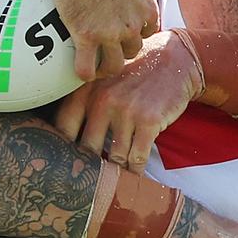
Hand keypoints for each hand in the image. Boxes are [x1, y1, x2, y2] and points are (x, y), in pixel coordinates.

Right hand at [50, 0, 171, 80]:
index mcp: (146, 8)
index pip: (148, 33)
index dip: (135, 33)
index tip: (122, 31)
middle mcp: (132, 25)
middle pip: (132, 51)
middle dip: (121, 51)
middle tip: (105, 48)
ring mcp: (109, 33)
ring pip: (113, 66)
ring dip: (104, 68)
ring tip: (94, 64)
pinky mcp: (86, 36)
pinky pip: (87, 68)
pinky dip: (83, 73)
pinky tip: (78, 69)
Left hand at [55, 31, 202, 171]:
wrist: (174, 59)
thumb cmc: (135, 74)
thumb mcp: (103, 79)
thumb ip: (84, 101)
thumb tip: (62, 137)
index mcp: (86, 90)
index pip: (63, 128)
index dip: (63, 149)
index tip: (67, 162)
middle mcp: (102, 100)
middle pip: (87, 149)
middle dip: (90, 166)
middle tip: (91, 179)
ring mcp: (126, 111)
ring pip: (114, 157)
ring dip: (116, 170)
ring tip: (114, 178)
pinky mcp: (149, 121)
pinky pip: (137, 158)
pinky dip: (135, 170)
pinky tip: (134, 172)